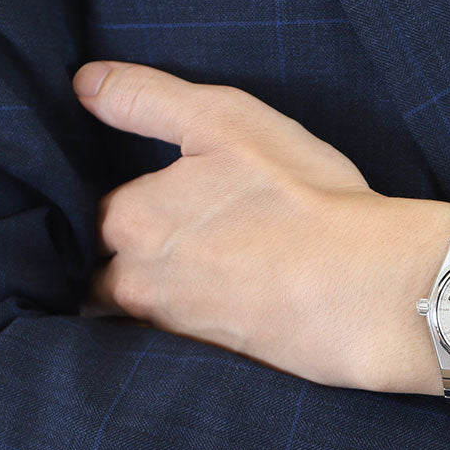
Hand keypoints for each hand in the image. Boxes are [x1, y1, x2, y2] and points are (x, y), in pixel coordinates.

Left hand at [72, 60, 449, 392]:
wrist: (366, 290)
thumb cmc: (303, 200)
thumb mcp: (225, 122)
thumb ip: (147, 99)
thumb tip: (82, 83)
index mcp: (130, 220)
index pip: (98, 212)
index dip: (128, 202)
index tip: (159, 200)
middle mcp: (136, 282)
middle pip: (106, 270)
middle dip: (125, 257)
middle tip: (178, 241)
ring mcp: (172, 331)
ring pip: (140, 310)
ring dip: (157, 295)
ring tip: (203, 277)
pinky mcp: (210, 365)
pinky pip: (179, 343)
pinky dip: (192, 325)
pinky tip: (227, 308)